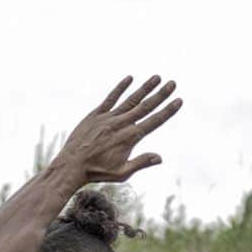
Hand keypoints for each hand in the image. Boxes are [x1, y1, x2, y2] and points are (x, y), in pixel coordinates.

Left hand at [59, 75, 182, 182]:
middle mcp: (121, 124)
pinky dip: (120, 88)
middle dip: (160, 95)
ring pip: (130, 100)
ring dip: (145, 88)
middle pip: (145, 107)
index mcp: (130, 138)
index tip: (178, 101)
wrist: (72, 164)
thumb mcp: (122, 173)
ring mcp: (108, 118)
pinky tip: (130, 78)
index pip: (154, 122)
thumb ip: (141, 163)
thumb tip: (160, 158)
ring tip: (157, 77)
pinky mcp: (96, 115)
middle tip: (173, 83)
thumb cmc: (98, 172)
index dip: (167, 111)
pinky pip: (110, 98)